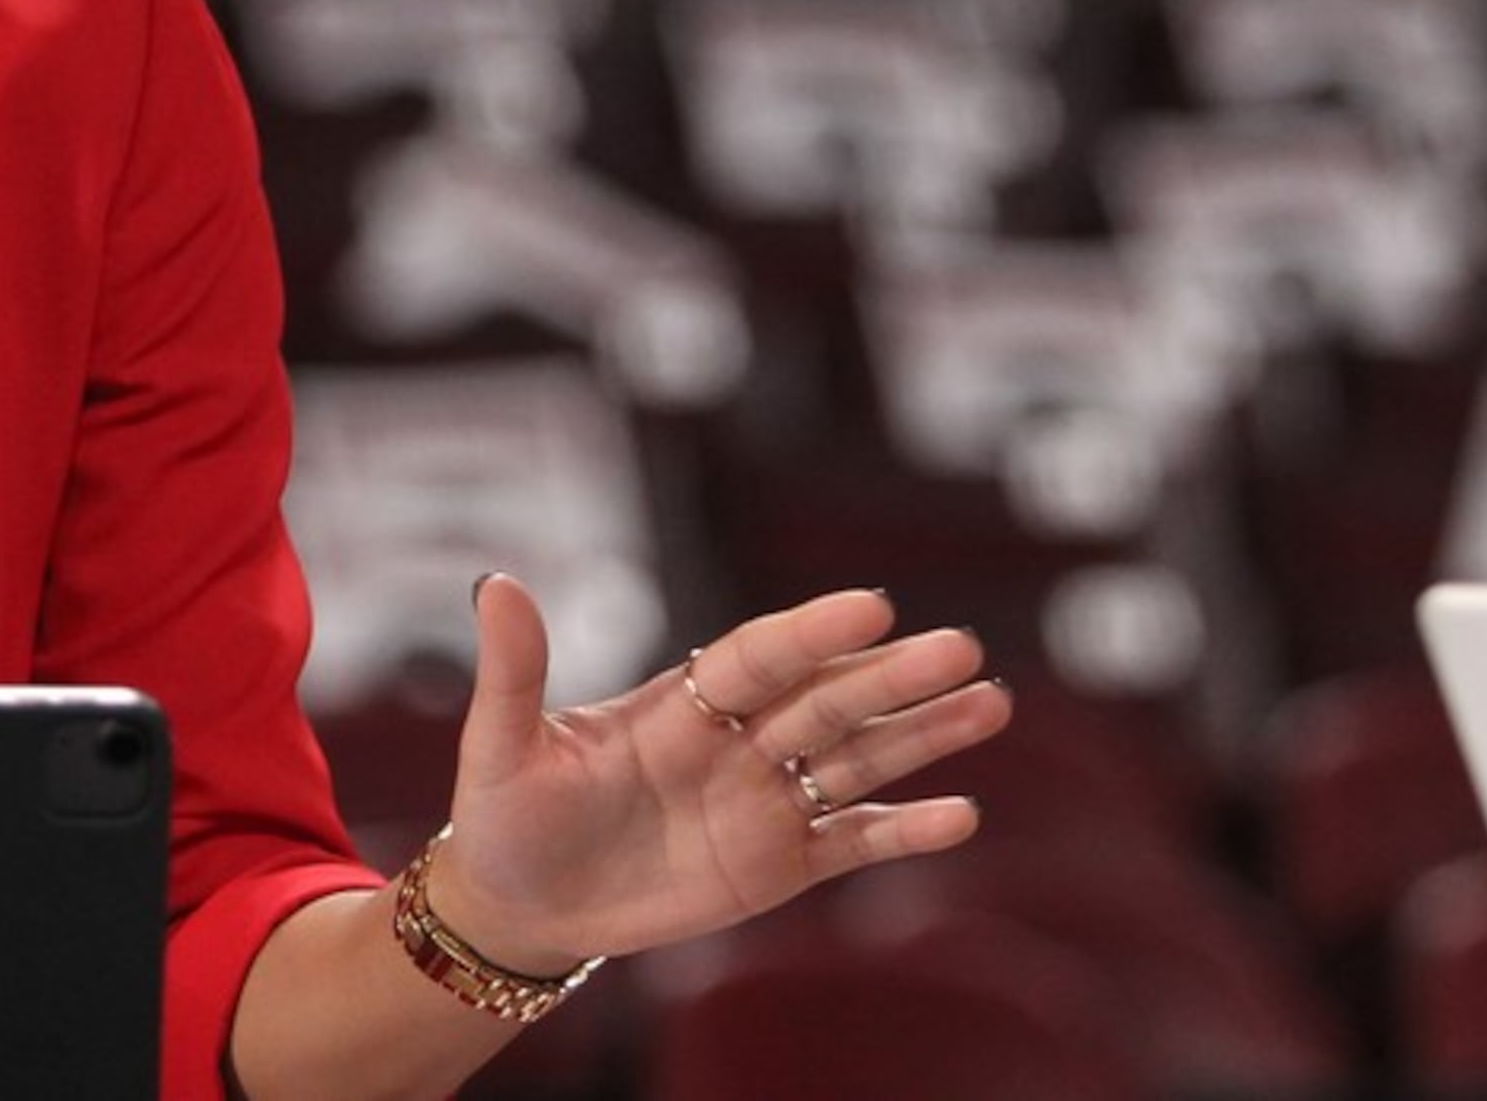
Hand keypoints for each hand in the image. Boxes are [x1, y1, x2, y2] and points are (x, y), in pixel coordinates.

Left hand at [416, 577, 1010, 975]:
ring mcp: (765, 800)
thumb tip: (495, 582)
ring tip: (991, 701)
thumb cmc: (508, 815)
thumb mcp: (501, 746)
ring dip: (923, 733)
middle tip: (961, 647)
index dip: (813, 634)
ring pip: (859, 759)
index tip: (871, 607)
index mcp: (680, 704)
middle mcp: (738, 741)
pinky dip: (906, 830)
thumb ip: (515, 670)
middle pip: (828, 700)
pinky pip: (853, 841)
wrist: (522, 905)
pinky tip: (961, 813)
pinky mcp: (780, 864)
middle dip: (893, 678)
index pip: (760, 658)